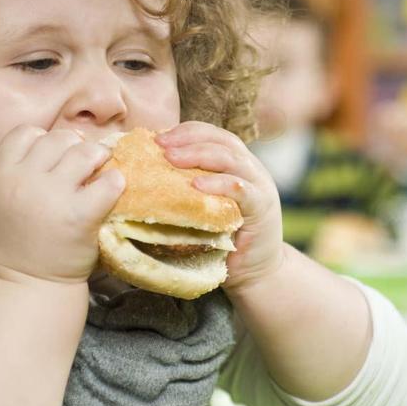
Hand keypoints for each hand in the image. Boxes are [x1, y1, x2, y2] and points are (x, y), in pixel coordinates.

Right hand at [0, 125, 124, 284]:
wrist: (29, 286)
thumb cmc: (18, 245)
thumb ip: (18, 171)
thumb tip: (60, 144)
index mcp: (0, 175)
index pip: (26, 133)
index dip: (43, 139)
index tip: (54, 155)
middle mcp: (23, 181)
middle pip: (58, 139)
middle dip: (75, 146)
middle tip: (84, 163)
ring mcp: (53, 196)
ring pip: (85, 152)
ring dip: (98, 157)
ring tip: (101, 169)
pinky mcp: (81, 215)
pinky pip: (109, 182)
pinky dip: (115, 182)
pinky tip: (113, 189)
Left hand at [155, 121, 283, 291]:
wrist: (255, 274)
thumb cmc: (222, 241)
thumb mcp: (204, 208)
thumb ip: (187, 189)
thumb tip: (144, 176)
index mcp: (237, 164)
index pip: (212, 135)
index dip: (186, 131)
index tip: (157, 137)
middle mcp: (251, 169)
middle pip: (221, 141)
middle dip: (188, 139)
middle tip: (160, 145)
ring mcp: (260, 187)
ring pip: (231, 159)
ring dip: (199, 155)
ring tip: (172, 158)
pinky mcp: (262, 208)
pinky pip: (241, 189)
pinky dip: (219, 184)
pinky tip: (196, 185)